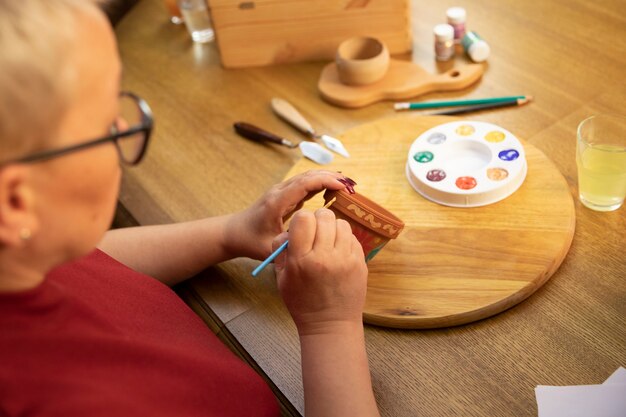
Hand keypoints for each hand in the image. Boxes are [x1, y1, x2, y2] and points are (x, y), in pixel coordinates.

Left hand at [225, 170, 346, 259]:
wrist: (233, 232)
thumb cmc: (250, 242)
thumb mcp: (270, 248)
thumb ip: (290, 244)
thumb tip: (313, 240)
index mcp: (277, 202)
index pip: (304, 184)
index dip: (324, 181)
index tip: (343, 186)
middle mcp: (279, 192)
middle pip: (308, 176)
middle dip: (330, 177)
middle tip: (352, 185)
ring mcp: (281, 191)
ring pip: (307, 177)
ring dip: (326, 178)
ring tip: (347, 185)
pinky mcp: (284, 194)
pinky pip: (304, 184)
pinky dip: (320, 184)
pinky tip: (333, 189)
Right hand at [273, 208, 367, 334]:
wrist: (330, 325)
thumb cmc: (302, 302)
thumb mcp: (282, 278)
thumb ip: (281, 250)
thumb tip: (288, 230)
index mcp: (301, 260)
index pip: (303, 219)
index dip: (301, 220)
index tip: (301, 229)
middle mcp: (325, 257)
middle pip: (324, 216)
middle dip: (317, 221)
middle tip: (316, 234)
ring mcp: (345, 259)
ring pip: (341, 223)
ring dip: (333, 229)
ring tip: (328, 243)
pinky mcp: (360, 263)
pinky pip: (352, 238)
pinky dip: (344, 241)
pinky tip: (339, 253)